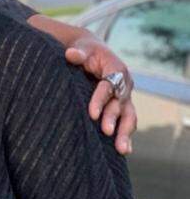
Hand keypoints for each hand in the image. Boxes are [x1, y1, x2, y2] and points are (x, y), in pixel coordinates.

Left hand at [65, 34, 135, 155]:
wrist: (93, 52)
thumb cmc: (85, 50)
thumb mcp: (81, 48)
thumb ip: (77, 53)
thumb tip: (70, 54)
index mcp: (116, 69)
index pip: (109, 86)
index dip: (101, 99)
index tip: (91, 114)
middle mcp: (124, 84)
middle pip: (121, 103)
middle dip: (113, 118)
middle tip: (105, 131)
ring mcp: (124, 97)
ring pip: (128, 116)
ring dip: (125, 132)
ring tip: (122, 150)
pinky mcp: (121, 106)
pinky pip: (126, 121)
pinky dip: (126, 135)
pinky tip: (123, 150)